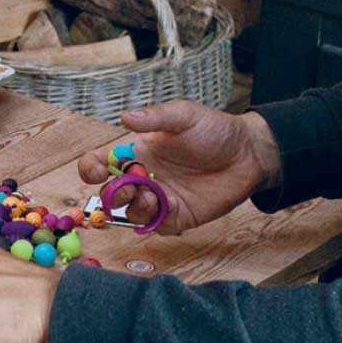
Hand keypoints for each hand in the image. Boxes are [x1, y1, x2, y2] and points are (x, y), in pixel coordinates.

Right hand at [76, 102, 283, 236]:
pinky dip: (152, 220)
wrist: (249, 154)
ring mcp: (160, 198)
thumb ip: (156, 117)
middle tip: (129, 187)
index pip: (101, 163)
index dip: (92, 169)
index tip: (98, 171)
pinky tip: (164, 205)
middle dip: (111, 194)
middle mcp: (144, 176)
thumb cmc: (215, 130)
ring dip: (133, 207)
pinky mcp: (177, 216)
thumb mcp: (185, 116)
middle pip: (110, 193)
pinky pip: (155, 226)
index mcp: (137, 152)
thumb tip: (125, 116)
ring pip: (130, 212)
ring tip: (150, 196)